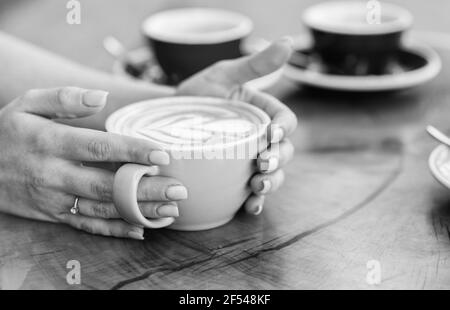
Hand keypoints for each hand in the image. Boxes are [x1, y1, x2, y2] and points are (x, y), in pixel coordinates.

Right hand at [0, 87, 186, 239]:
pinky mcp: (54, 215)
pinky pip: (87, 225)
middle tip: (179, 189)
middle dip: (146, 188)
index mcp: (51, 142)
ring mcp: (55, 199)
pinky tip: (141, 229)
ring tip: (170, 211)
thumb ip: (64, 98)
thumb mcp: (26, 104)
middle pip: (108, 184)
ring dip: (138, 211)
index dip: (132, 151)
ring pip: (103, 208)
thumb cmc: (7, 132)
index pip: (99, 147)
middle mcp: (55, 174)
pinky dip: (114, 230)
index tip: (162, 154)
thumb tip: (101, 96)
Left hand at [177, 38, 297, 213]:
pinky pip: (252, 191)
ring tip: (257, 187)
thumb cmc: (198, 92)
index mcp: (263, 114)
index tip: (270, 135)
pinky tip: (250, 206)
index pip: (286, 122)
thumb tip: (289, 42)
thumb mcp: (224, 75)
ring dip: (271, 183)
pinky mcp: (235, 177)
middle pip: (284, 152)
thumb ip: (255, 64)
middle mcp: (260, 139)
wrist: (167, 117)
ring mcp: (249, 159)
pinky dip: (255, 200)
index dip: (284, 130)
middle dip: (278, 161)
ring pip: (273, 174)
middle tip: (261, 165)